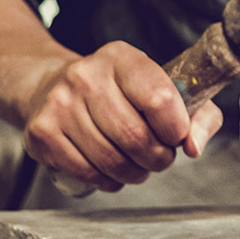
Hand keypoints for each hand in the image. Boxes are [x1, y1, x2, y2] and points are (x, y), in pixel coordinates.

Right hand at [21, 40, 222, 192]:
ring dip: (134, 173)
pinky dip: (107, 181)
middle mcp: (87, 76)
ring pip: (112, 160)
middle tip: (159, 157)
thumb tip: (194, 146)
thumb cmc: (116, 92)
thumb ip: (197, 113)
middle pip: (136, 137)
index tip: (176, 135)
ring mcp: (60, 104)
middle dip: (158, 158)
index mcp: (122, 57)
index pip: (160, 99)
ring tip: (137, 164)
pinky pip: (87, 173)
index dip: (176, 128)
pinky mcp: (42, 133)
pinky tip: (111, 170)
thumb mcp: (160, 87)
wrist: (50, 86)